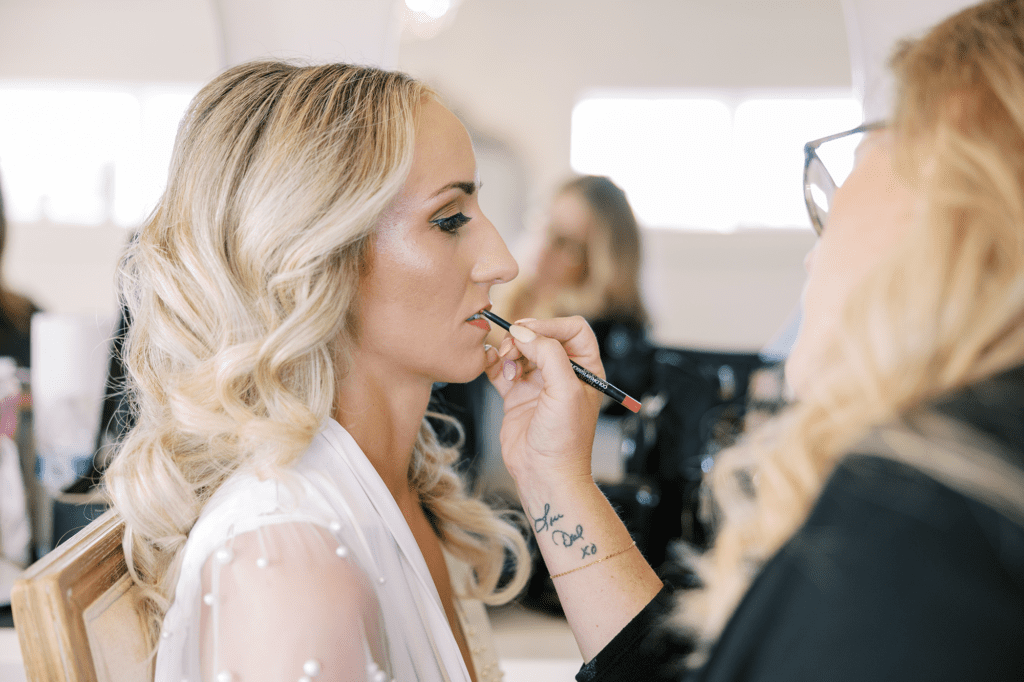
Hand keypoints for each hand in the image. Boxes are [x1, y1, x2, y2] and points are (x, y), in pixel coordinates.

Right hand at [484, 316, 603, 484]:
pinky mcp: (516, 395)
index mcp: (585, 369)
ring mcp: (538, 383)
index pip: (573, 330)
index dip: (551, 325)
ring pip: (520, 349)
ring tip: (506, 368)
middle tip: (511, 349)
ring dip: (509, 351)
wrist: (545, 474)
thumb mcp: (566, 390)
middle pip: (541, 336)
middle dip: (524, 338)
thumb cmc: (565, 439)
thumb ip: (549, 354)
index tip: (530, 331)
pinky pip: (501, 368)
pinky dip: (493, 362)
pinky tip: (492, 366)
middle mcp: (562, 373)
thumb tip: (525, 333)